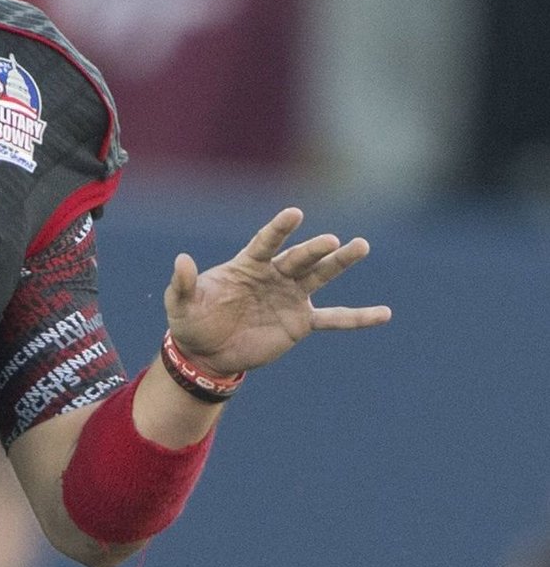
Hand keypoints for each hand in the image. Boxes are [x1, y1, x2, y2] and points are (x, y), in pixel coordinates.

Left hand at [164, 206, 391, 375]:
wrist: (206, 352)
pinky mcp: (300, 323)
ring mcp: (290, 298)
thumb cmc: (191, 321)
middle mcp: (273, 276)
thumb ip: (184, 283)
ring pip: (320, 277)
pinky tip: (385, 313)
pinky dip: (359, 317)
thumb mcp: (181, 303)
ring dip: (340, 262)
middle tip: (334, 240)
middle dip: (314, 250)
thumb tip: (182, 260)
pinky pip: (334, 318)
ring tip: (360, 246)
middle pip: (298, 258)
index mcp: (247, 266)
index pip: (266, 242)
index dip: (279, 229)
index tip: (295, 214)